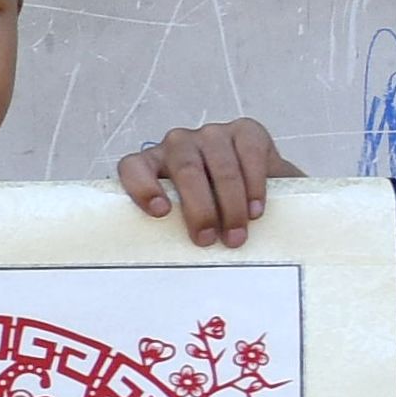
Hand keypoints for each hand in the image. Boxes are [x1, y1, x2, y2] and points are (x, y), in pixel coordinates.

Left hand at [119, 117, 296, 246]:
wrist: (262, 187)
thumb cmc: (214, 207)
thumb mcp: (189, 216)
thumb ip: (175, 227)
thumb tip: (172, 266)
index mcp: (152, 163)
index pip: (133, 167)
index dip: (142, 187)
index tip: (160, 212)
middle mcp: (179, 144)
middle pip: (185, 171)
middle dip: (199, 210)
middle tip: (206, 240)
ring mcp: (212, 134)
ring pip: (220, 167)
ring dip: (231, 205)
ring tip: (235, 236)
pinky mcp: (246, 130)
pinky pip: (249, 154)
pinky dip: (254, 185)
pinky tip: (255, 210)